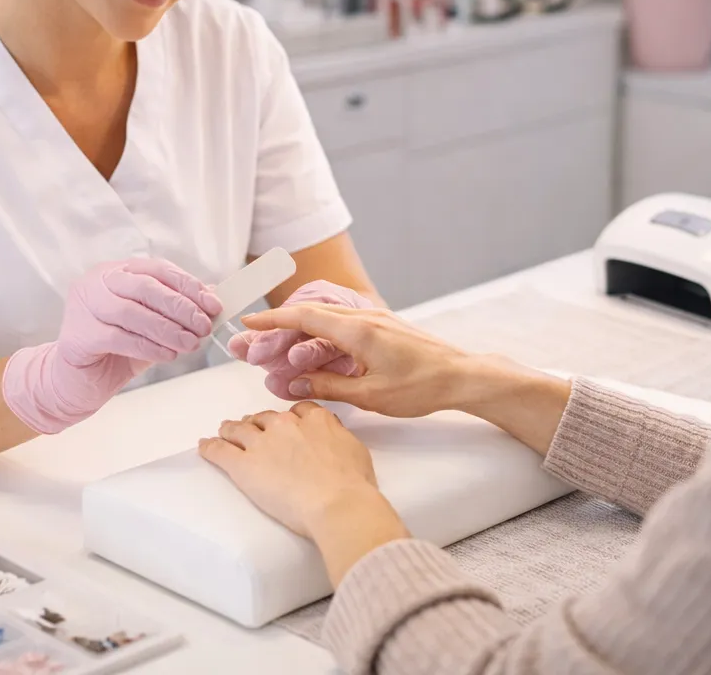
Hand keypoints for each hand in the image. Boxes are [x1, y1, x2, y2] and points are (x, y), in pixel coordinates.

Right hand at [58, 258, 221, 365]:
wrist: (79, 382)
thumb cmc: (117, 350)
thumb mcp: (153, 326)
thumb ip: (176, 311)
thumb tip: (213, 296)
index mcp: (117, 271)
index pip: (158, 269)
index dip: (189, 286)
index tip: (213, 305)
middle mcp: (97, 282)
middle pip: (145, 287)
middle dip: (180, 307)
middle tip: (203, 326)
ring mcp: (84, 306)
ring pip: (132, 312)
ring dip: (167, 329)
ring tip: (191, 344)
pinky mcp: (78, 335)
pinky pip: (119, 338)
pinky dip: (148, 347)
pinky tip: (168, 355)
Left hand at [198, 402, 384, 537]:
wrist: (336, 502)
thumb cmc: (352, 483)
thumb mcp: (355, 449)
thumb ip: (339, 437)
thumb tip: (333, 436)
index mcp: (315, 419)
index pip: (295, 411)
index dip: (287, 420)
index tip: (284, 426)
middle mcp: (285, 424)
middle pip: (264, 417)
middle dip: (257, 423)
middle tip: (250, 430)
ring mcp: (262, 443)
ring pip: (238, 429)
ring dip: (230, 430)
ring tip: (223, 432)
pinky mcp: (243, 464)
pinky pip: (220, 450)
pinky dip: (210, 447)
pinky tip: (203, 446)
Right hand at [237, 304, 472, 417]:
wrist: (462, 375)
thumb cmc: (422, 387)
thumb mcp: (371, 395)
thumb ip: (330, 387)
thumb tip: (296, 385)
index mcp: (359, 331)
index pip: (305, 317)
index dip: (273, 320)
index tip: (248, 324)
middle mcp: (365, 318)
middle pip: (311, 315)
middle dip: (279, 326)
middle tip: (253, 341)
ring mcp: (375, 320)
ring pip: (326, 320)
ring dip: (299, 332)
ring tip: (276, 350)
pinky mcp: (382, 327)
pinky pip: (342, 326)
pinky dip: (321, 336)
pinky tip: (311, 351)